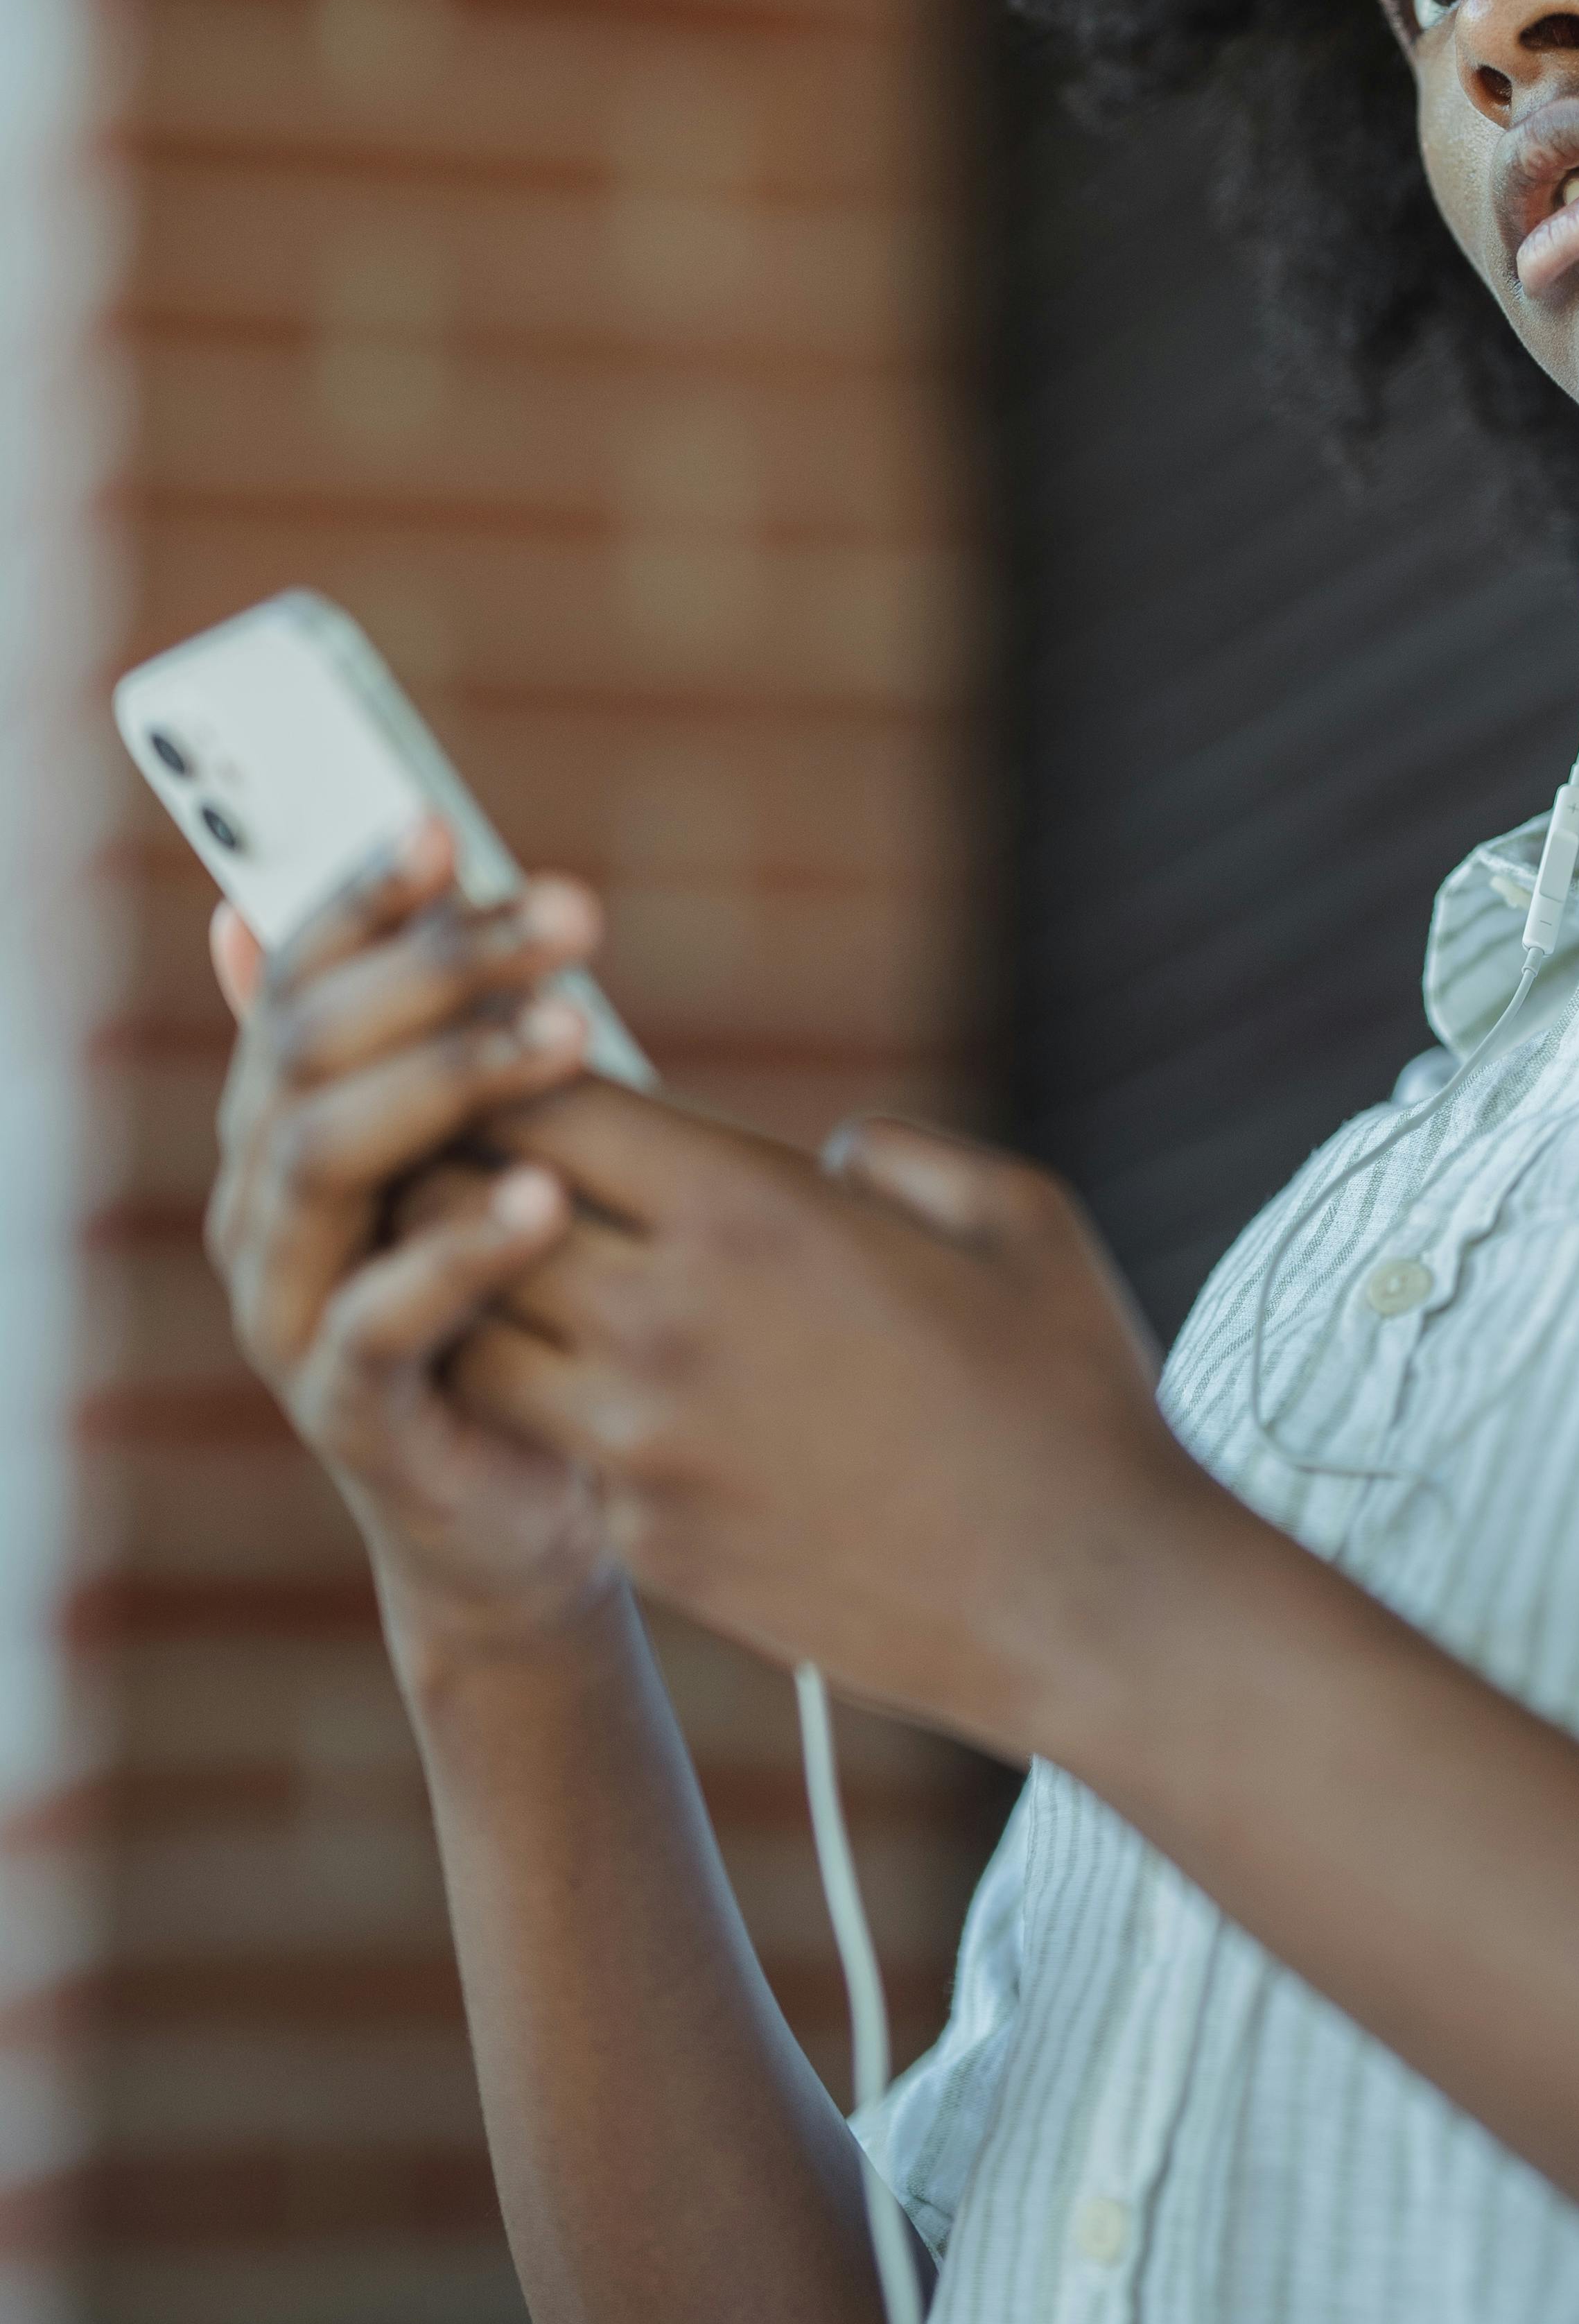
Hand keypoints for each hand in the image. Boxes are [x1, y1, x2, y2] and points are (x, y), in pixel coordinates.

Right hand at [205, 821, 625, 1668]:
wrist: (526, 1498)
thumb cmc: (512, 1293)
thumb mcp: (476, 1145)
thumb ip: (419, 1032)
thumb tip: (307, 883)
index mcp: (283, 1126)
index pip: (294, 984)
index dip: (360, 899)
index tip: (446, 825)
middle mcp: (262, 1208)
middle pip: (310, 1055)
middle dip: (436, 968)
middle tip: (568, 916)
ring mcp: (289, 1311)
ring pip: (324, 1164)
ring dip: (448, 1079)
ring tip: (571, 1033)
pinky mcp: (348, 1410)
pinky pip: (381, 1321)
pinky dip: (461, 1250)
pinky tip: (546, 1194)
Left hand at [451, 1092, 1204, 1755]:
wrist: (1088, 1608)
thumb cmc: (1072, 1394)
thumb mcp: (1013, 1214)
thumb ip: (895, 1155)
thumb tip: (825, 1156)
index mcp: (749, 1210)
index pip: (544, 1110)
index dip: (510, 1078)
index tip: (518, 1069)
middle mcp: (663, 1319)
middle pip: (460, 1220)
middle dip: (453, 1180)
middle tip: (474, 1166)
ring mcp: (639, 1445)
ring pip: (462, 1343)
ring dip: (467, 1305)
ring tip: (508, 1280)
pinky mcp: (645, 1543)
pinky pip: (549, 1447)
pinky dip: (554, 1410)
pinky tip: (607, 1393)